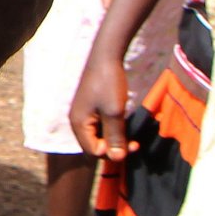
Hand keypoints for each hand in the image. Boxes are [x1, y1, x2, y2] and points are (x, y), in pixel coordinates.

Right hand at [70, 45, 130, 159]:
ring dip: (116, 138)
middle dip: (115, 147)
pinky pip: (101, 125)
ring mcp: (84, 113)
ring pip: (100, 136)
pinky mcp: (91, 107)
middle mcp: (78, 121)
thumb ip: (115, 137)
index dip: (112, 153)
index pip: (93, 151)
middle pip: (96, 145)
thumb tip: (116, 159)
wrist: (106, 56)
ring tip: (133, 135)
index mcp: (79, 124)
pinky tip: (125, 123)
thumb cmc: (109, 84)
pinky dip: (114, 128)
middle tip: (136, 143)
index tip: (132, 145)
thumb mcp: (114, 112)